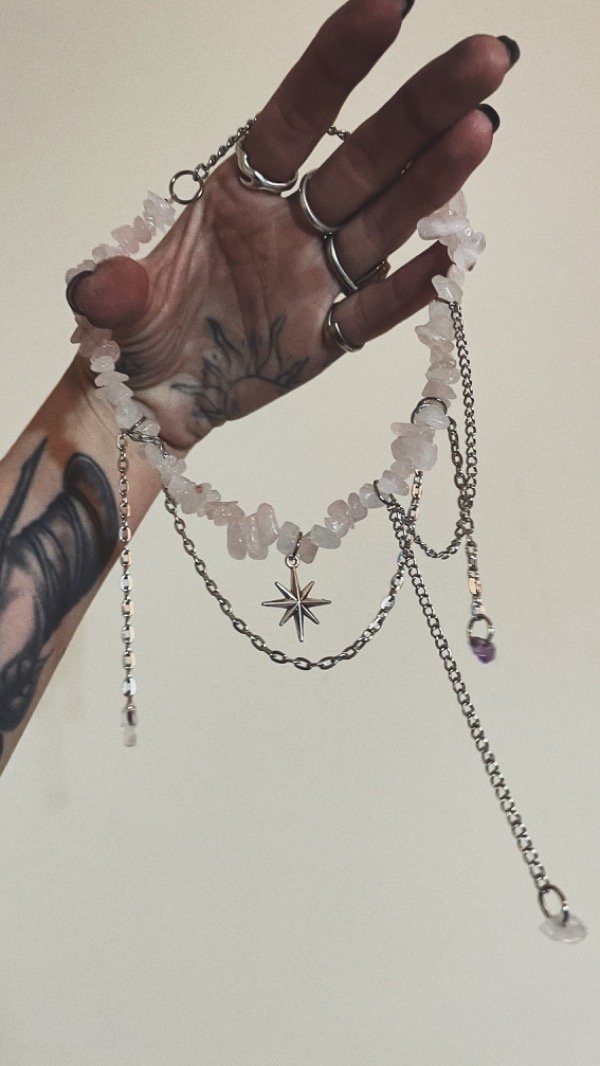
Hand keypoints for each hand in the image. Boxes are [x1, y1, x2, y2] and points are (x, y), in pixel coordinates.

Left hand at [69, 0, 515, 452]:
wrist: (157, 394)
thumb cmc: (139, 330)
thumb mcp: (115, 303)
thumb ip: (116, 288)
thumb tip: (102, 285)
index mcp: (240, 191)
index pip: (297, 115)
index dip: (339, 63)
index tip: (391, 2)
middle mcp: (290, 223)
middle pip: (364, 158)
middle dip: (421, 108)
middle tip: (485, 56)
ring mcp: (316, 277)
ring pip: (383, 222)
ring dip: (431, 180)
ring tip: (482, 128)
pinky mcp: (329, 335)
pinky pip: (375, 311)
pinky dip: (412, 291)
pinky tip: (454, 255)